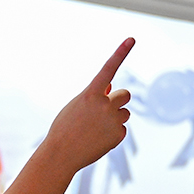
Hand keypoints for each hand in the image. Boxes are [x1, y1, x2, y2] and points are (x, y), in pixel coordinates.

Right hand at [42, 38, 134, 173]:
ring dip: (115, 118)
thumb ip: (93, 95)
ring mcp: (113, 120)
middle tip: (104, 111)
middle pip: (125, 95)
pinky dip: (113, 134)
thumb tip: (111, 86)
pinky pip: (122, 129)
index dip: (121, 52)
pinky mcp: (118, 135)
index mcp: (90, 93)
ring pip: (125, 113)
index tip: (132, 38)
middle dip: (118, 101)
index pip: (109, 68)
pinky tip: (98, 140)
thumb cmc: (65, 128)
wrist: (61, 155)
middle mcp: (104, 104)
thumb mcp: (76, 106)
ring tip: (96, 129)